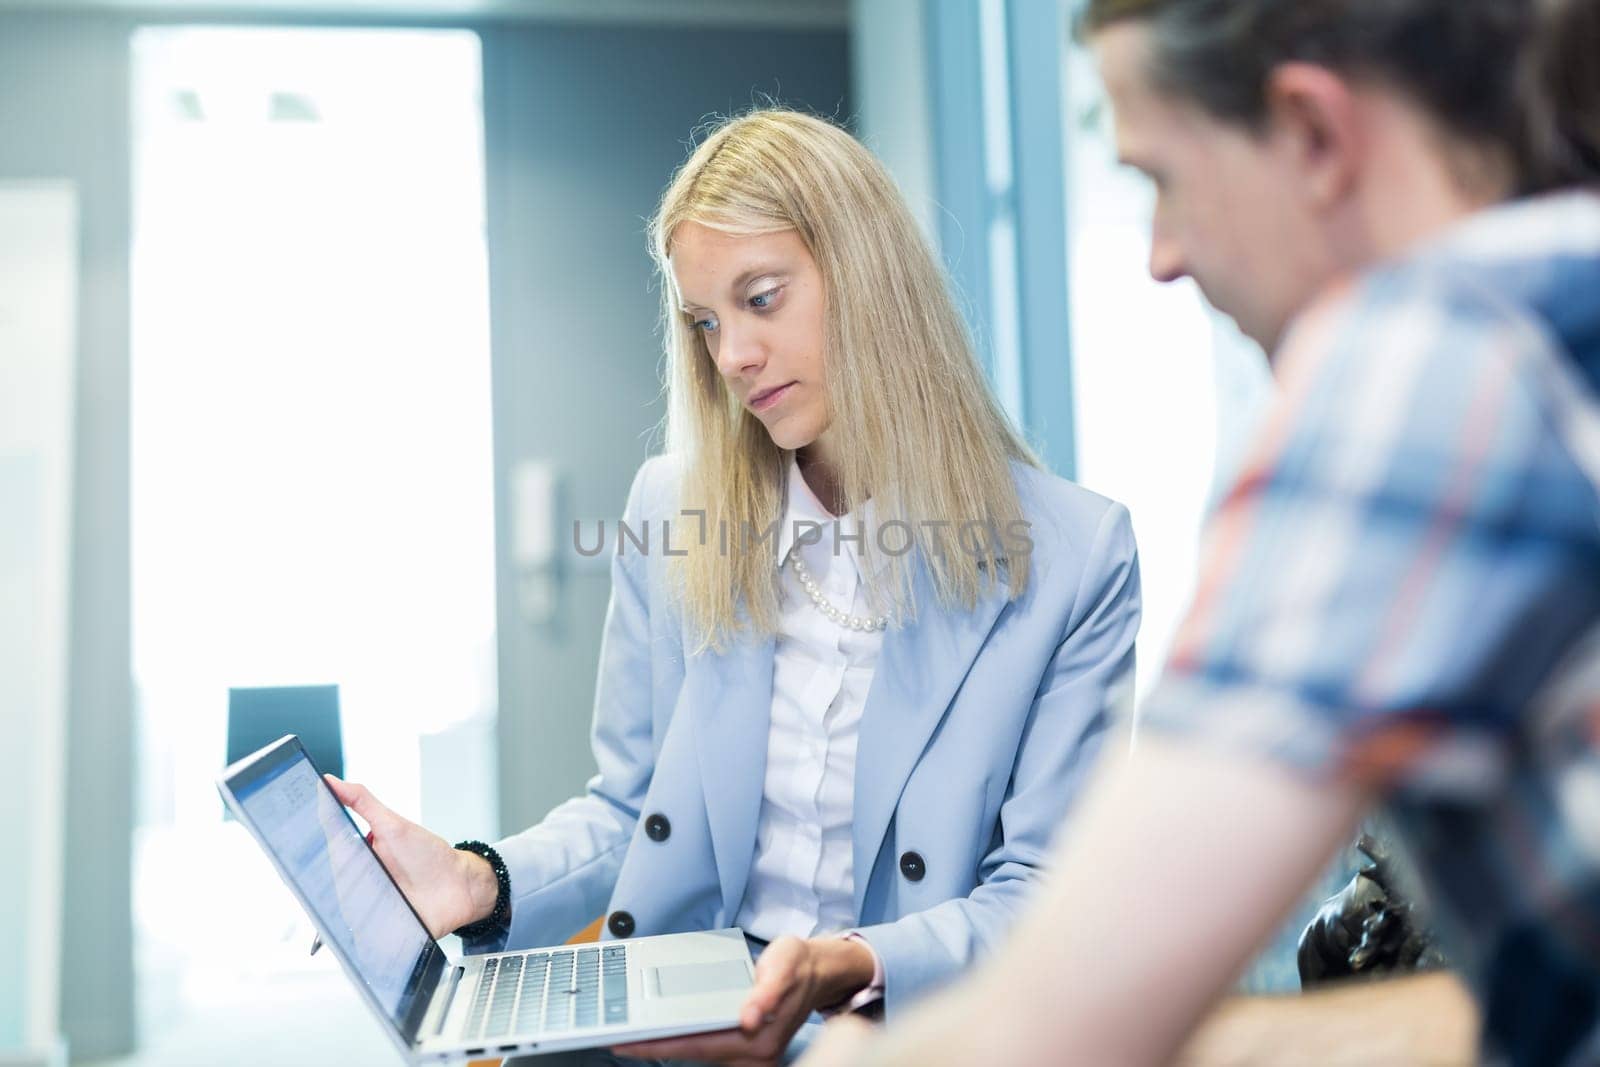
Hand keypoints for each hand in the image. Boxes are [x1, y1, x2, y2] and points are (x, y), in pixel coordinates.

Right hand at [323, 775, 499, 938]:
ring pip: (341, 916)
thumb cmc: (428, 855)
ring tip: (370, 894)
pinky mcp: (377, 936)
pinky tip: (368, 929)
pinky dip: (359, 938)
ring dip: (348, 909)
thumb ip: (362, 801)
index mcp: (354, 860)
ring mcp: (366, 912)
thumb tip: (329, 781)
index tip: (301, 850)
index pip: (322, 860)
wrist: (459, 885)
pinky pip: (359, 941)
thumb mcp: (393, 824)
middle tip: (353, 873)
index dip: (308, 857)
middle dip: (332, 885)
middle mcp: (356, 887)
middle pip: (327, 891)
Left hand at [613, 935, 876, 1065]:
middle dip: (655, 1046)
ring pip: (697, 1052)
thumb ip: (768, 992)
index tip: (626, 1042)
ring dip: (667, 1044)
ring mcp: (748, 1054)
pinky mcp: (744, 1047)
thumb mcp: (784, 967)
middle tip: (617, 1038)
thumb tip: (749, 1018)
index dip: (658, 1044)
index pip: (697, 1045)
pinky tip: (662, 1031)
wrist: (818, 971)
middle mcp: (753, 1054)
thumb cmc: (798, 966)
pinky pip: (705, 1046)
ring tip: (633, 1034)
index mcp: (758, 1039)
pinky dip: (682, 1039)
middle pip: (692, 1053)